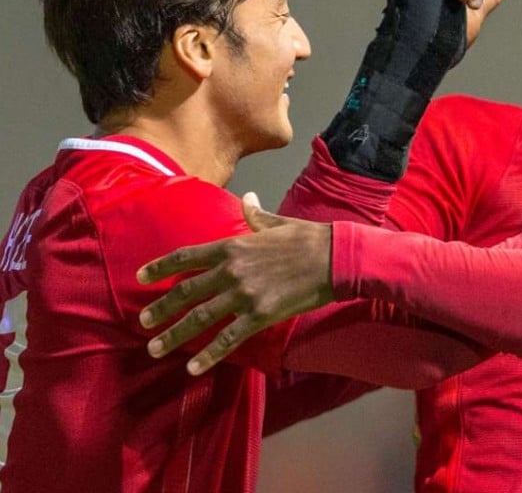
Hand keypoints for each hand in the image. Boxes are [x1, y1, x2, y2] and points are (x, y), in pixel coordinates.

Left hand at [137, 193, 333, 374]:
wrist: (335, 258)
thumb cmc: (308, 239)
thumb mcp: (279, 223)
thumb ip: (257, 217)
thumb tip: (248, 199)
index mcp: (233, 245)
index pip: (186, 257)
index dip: (161, 267)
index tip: (141, 277)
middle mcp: (231, 270)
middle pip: (186, 292)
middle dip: (161, 309)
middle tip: (143, 322)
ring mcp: (244, 294)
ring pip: (200, 318)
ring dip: (174, 335)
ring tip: (155, 348)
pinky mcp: (260, 315)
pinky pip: (228, 339)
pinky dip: (209, 355)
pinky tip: (193, 367)